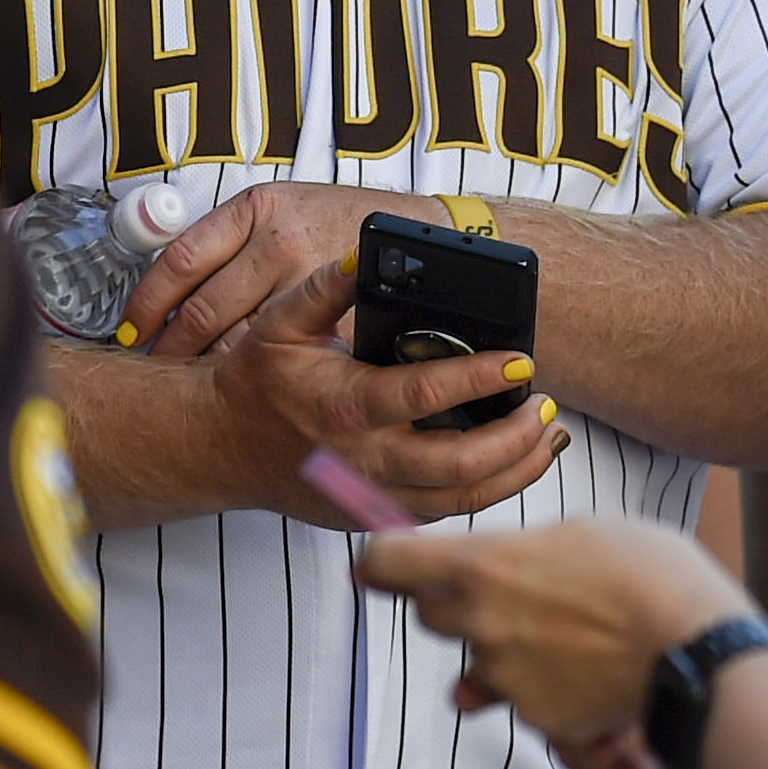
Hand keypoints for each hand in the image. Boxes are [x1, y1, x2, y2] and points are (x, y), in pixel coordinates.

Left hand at [128, 181, 424, 358]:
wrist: (415, 229)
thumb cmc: (337, 222)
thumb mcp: (276, 210)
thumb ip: (227, 243)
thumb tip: (164, 295)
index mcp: (256, 210)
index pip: (180, 260)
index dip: (148, 302)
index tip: (133, 328)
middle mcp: (280, 242)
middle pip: (206, 307)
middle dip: (173, 344)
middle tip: (156, 363)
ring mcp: (311, 279)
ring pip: (240, 335)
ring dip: (208, 362)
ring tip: (191, 379)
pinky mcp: (338, 313)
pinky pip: (284, 350)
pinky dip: (254, 368)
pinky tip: (242, 379)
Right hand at [222, 260, 568, 527]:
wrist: (219, 445)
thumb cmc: (257, 381)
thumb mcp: (283, 322)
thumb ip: (328, 285)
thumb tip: (367, 252)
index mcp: (345, 407)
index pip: (427, 396)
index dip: (481, 378)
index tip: (522, 361)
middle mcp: (363, 461)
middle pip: (460, 464)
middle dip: (516, 437)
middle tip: (546, 405)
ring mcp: (371, 497)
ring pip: (463, 500)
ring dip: (517, 471)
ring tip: (548, 436)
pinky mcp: (377, 516)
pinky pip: (447, 513)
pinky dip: (491, 492)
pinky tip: (517, 464)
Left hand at [353, 514, 741, 749]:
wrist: (699, 652)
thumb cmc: (653, 573)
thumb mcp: (587, 532)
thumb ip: (528, 551)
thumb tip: (509, 567)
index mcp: (485, 565)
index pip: (388, 562)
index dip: (382, 559)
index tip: (386, 561)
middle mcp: (481, 624)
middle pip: (431, 616)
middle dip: (460, 604)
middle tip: (515, 591)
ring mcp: (505, 678)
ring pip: (479, 664)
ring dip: (508, 652)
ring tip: (574, 637)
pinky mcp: (537, 719)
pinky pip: (524, 703)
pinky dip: (549, 691)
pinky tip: (595, 674)